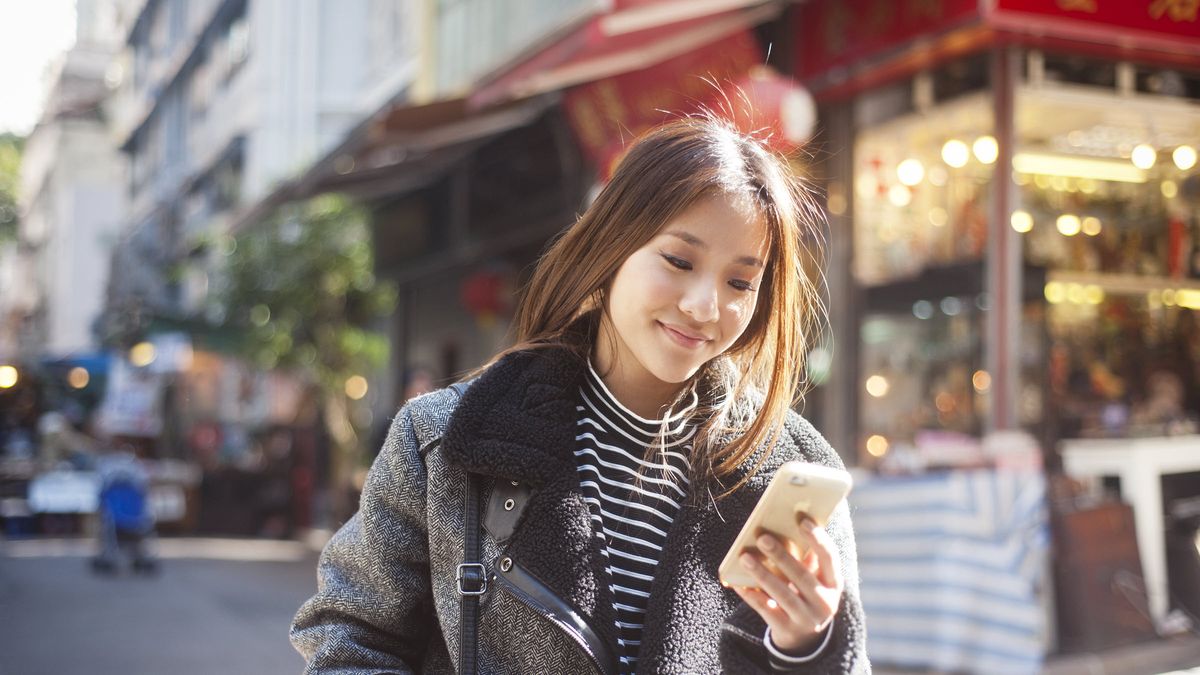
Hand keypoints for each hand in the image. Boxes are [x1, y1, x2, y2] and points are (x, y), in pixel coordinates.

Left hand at [732, 518, 842, 653]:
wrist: (804, 639)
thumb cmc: (805, 595)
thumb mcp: (813, 579)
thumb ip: (805, 557)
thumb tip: (785, 525)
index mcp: (834, 584)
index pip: (830, 558)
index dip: (818, 539)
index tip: (802, 520)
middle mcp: (825, 603)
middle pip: (803, 577)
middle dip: (782, 556)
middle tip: (763, 538)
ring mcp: (807, 620)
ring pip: (784, 595)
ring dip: (763, 575)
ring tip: (745, 557)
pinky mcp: (788, 631)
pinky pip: (767, 611)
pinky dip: (752, 596)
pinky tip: (738, 583)